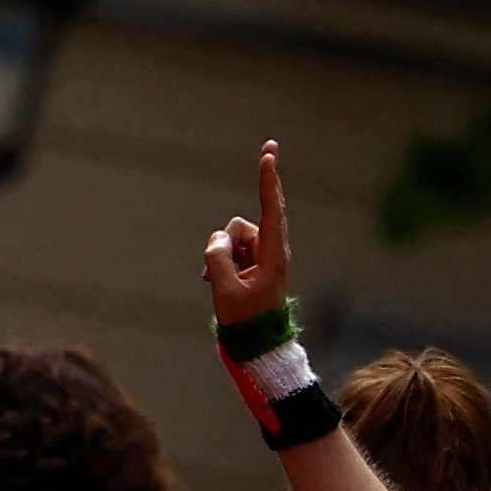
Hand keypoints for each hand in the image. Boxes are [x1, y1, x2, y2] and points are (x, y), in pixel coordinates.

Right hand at [203, 136, 296, 331]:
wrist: (256, 344)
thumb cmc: (246, 321)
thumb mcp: (225, 291)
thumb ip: (217, 259)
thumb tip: (218, 240)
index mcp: (273, 256)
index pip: (271, 211)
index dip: (268, 181)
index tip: (269, 155)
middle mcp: (271, 251)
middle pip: (250, 219)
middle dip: (252, 202)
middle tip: (271, 145)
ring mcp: (260, 256)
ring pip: (233, 236)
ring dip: (221, 253)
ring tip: (222, 281)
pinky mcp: (250, 263)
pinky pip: (229, 249)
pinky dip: (219, 260)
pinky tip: (217, 282)